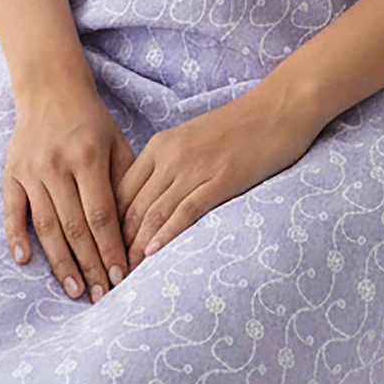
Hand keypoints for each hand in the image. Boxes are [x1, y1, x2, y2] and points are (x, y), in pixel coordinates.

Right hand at [4, 80, 136, 302]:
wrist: (50, 89)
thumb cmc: (92, 122)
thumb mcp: (117, 144)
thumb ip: (126, 183)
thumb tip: (138, 231)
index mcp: (87, 158)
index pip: (101, 216)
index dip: (111, 250)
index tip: (122, 278)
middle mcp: (57, 166)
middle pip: (74, 227)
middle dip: (90, 265)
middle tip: (102, 296)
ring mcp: (31, 170)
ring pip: (46, 226)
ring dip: (60, 263)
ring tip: (75, 290)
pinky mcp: (11, 173)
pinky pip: (12, 210)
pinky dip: (16, 236)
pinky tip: (25, 261)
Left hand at [114, 85, 322, 268]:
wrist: (278, 108)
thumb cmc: (238, 126)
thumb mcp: (192, 140)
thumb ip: (169, 165)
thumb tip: (150, 201)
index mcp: (160, 146)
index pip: (121, 191)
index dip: (109, 225)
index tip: (105, 252)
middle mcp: (170, 156)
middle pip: (132, 207)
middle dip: (118, 244)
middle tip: (110, 274)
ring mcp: (195, 168)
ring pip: (154, 213)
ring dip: (137, 247)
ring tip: (127, 275)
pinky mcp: (221, 179)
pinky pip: (186, 211)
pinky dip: (167, 234)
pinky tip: (155, 254)